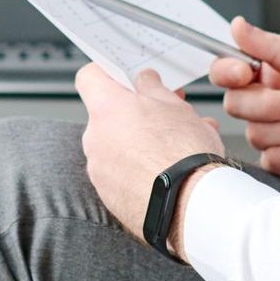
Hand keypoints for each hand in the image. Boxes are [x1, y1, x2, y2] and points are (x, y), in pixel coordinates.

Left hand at [74, 63, 226, 243]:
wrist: (189, 207)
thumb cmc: (183, 155)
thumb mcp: (175, 106)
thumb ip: (152, 87)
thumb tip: (144, 80)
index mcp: (107, 109)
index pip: (90, 77)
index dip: (108, 73)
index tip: (127, 76)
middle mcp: (95, 139)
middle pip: (108, 115)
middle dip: (136, 112)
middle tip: (166, 112)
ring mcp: (99, 171)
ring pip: (118, 146)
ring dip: (142, 141)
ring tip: (178, 144)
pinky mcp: (110, 197)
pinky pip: (122, 174)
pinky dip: (141, 169)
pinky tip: (170, 169)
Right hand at [210, 17, 279, 190]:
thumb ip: (273, 48)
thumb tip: (238, 26)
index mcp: (277, 75)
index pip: (230, 72)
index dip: (228, 72)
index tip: (244, 73)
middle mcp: (273, 105)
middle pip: (237, 105)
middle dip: (272, 106)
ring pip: (257, 135)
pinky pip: (275, 160)